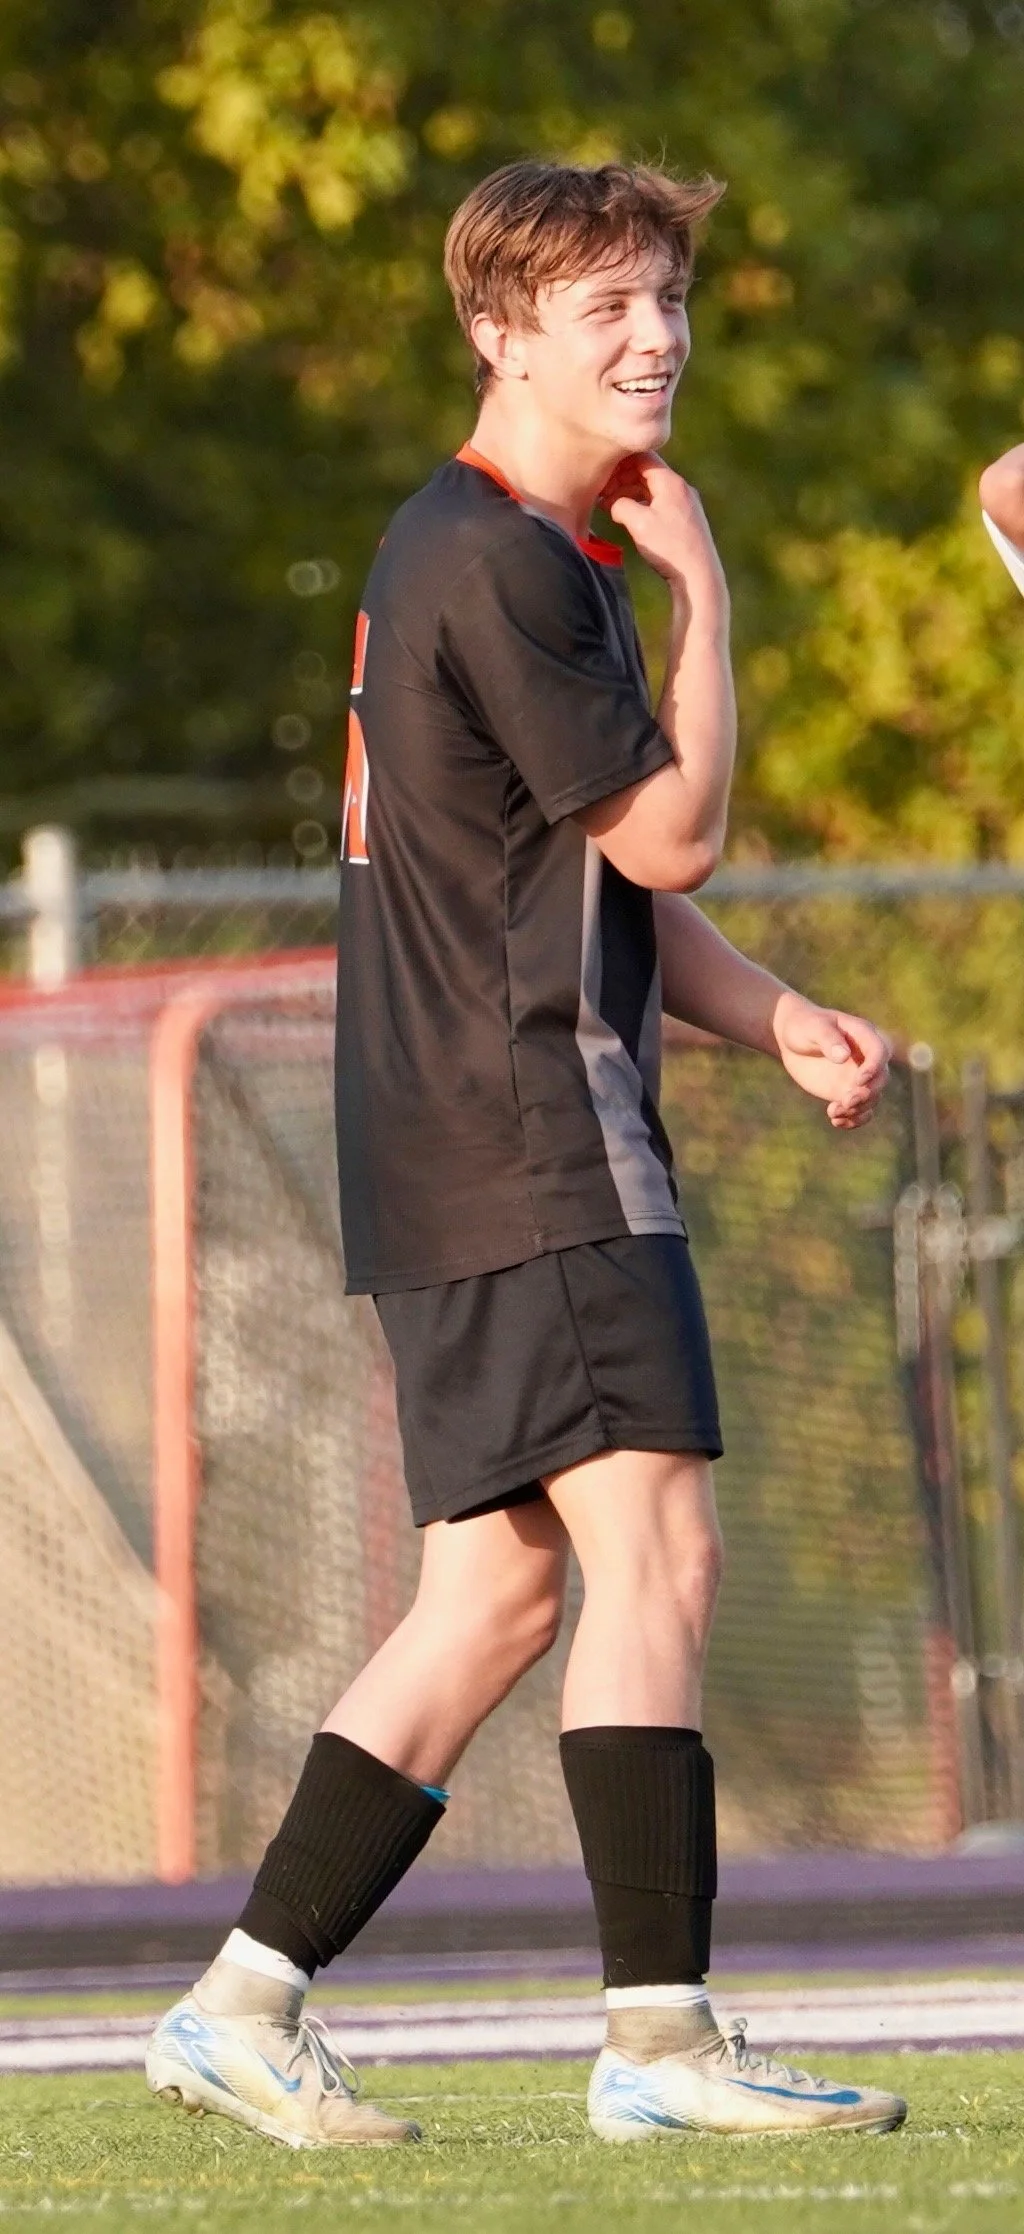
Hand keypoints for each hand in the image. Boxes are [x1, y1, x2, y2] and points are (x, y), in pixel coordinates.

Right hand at [599, 452, 727, 612]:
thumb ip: (620, 505)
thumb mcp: (638, 523)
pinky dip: (643, 505)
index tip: (603, 474)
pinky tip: (631, 518)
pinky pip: (660, 503)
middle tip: (602, 494)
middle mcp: (681, 487)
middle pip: (647, 472)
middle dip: (623, 480)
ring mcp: (685, 502)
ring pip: (653, 489)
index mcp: (670, 481)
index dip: (619, 463)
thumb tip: (613, 503)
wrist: (699, 575)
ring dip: (631, 494)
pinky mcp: (686, 518)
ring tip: (611, 508)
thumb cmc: (669, 547)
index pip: (642, 456)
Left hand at [772, 991, 889, 1128]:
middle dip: (867, 1093)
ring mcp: (858, 1076)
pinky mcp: (847, 1091)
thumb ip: (828, 1039)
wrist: (792, 1040)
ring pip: (872, 1098)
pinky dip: (853, 1120)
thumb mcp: (813, 1027)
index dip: (874, 1068)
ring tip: (833, 1112)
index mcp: (864, 1035)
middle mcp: (866, 1058)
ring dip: (857, 1109)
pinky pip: (860, 1110)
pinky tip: (836, 1121)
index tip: (858, 1080)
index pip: (880, 1052)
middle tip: (846, 1102)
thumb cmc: (803, 1026)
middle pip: (881, 1079)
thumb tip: (843, 1056)